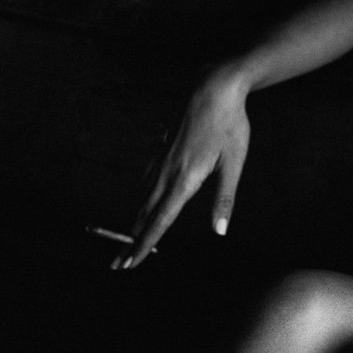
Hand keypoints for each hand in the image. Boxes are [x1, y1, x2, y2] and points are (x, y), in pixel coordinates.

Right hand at [116, 75, 250, 268]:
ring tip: (129, 240)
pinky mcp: (164, 150)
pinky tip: (145, 202)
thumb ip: (224, 198)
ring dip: (136, 222)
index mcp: (184, 180)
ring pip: (145, 198)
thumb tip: (219, 231)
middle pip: (146, 215)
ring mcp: (162, 160)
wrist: (213, 88)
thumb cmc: (229, 125)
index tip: (130, 264)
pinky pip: (148, 181)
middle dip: (132, 241)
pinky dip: (144, 199)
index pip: (161, 221)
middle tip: (119, 265)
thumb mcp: (233, 163)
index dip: (145, 244)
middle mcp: (167, 173)